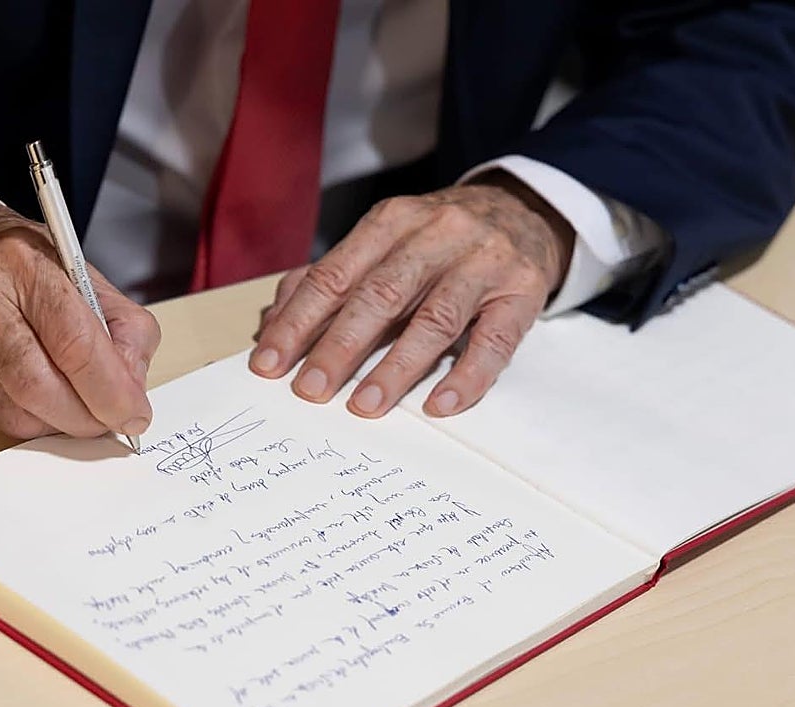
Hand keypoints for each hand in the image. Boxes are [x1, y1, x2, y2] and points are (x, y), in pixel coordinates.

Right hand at [0, 201, 159, 438]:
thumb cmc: (19, 266)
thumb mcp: (82, 273)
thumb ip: (123, 328)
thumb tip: (132, 390)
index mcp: (25, 265)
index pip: (76, 343)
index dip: (111, 390)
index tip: (134, 414)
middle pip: (40, 387)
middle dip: (86, 418)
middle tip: (109, 422)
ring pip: (14, 412)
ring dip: (58, 424)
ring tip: (76, 408)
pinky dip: (26, 417)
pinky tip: (36, 396)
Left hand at [249, 172, 574, 417]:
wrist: (524, 212)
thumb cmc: (438, 240)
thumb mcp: (384, 242)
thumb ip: (329, 279)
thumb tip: (272, 325)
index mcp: (392, 221)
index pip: (335, 274)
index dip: (299, 321)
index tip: (270, 362)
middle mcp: (438, 234)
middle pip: (381, 295)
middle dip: (339, 346)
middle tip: (310, 389)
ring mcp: (484, 262)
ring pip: (434, 319)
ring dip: (396, 366)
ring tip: (365, 406)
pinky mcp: (523, 292)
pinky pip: (493, 341)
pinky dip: (466, 377)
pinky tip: (439, 405)